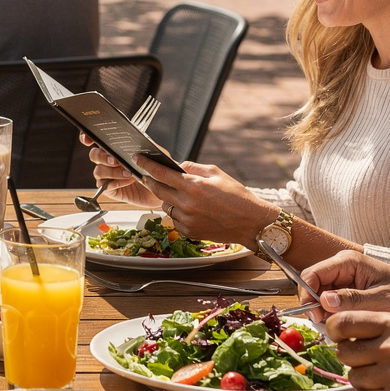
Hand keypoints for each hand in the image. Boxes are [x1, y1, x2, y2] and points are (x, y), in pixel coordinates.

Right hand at [79, 133, 159, 206]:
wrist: (164, 189)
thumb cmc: (157, 169)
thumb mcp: (155, 152)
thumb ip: (145, 142)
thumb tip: (136, 134)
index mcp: (116, 148)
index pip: (96, 140)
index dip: (87, 138)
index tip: (88, 140)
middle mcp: (109, 161)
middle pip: (94, 155)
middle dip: (102, 156)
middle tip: (115, 160)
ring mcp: (108, 175)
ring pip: (98, 171)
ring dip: (113, 171)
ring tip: (128, 173)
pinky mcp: (111, 189)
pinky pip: (105, 185)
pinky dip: (116, 182)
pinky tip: (127, 182)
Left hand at [109, 152, 277, 245]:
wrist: (252, 223)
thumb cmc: (237, 195)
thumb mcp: (216, 173)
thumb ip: (193, 168)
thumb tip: (175, 165)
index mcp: (194, 186)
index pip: (161, 173)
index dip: (147, 164)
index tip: (137, 158)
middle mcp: (187, 203)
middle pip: (157, 190)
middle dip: (150, 181)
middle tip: (146, 175)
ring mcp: (187, 219)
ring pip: (166, 205)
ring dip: (168, 198)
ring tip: (181, 194)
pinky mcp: (189, 232)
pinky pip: (175, 219)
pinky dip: (178, 212)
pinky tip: (191, 209)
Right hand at [301, 249, 389, 323]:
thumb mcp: (381, 300)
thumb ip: (353, 300)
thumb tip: (324, 301)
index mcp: (347, 262)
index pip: (312, 274)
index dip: (307, 295)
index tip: (315, 317)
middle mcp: (341, 268)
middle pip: (312, 286)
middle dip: (315, 307)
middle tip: (328, 327)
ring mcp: (342, 280)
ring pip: (318, 297)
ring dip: (324, 313)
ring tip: (340, 327)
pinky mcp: (346, 293)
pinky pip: (329, 304)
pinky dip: (332, 316)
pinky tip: (345, 325)